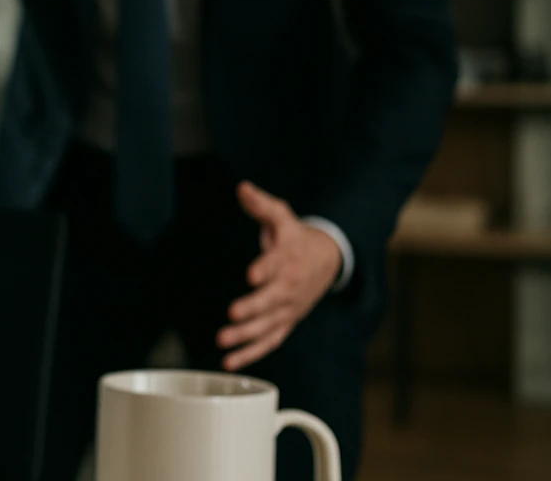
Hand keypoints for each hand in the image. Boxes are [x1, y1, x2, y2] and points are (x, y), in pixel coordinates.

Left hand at [218, 181, 341, 371]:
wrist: (327, 259)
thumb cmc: (295, 237)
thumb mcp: (281, 216)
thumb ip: (261, 204)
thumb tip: (243, 189)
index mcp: (290, 258)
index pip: (278, 264)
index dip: (266, 268)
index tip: (252, 274)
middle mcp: (291, 286)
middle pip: (274, 299)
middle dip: (254, 308)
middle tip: (233, 314)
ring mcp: (290, 308)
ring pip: (270, 325)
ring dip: (247, 336)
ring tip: (223, 342)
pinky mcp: (286, 321)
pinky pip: (270, 341)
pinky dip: (252, 353)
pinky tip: (230, 361)